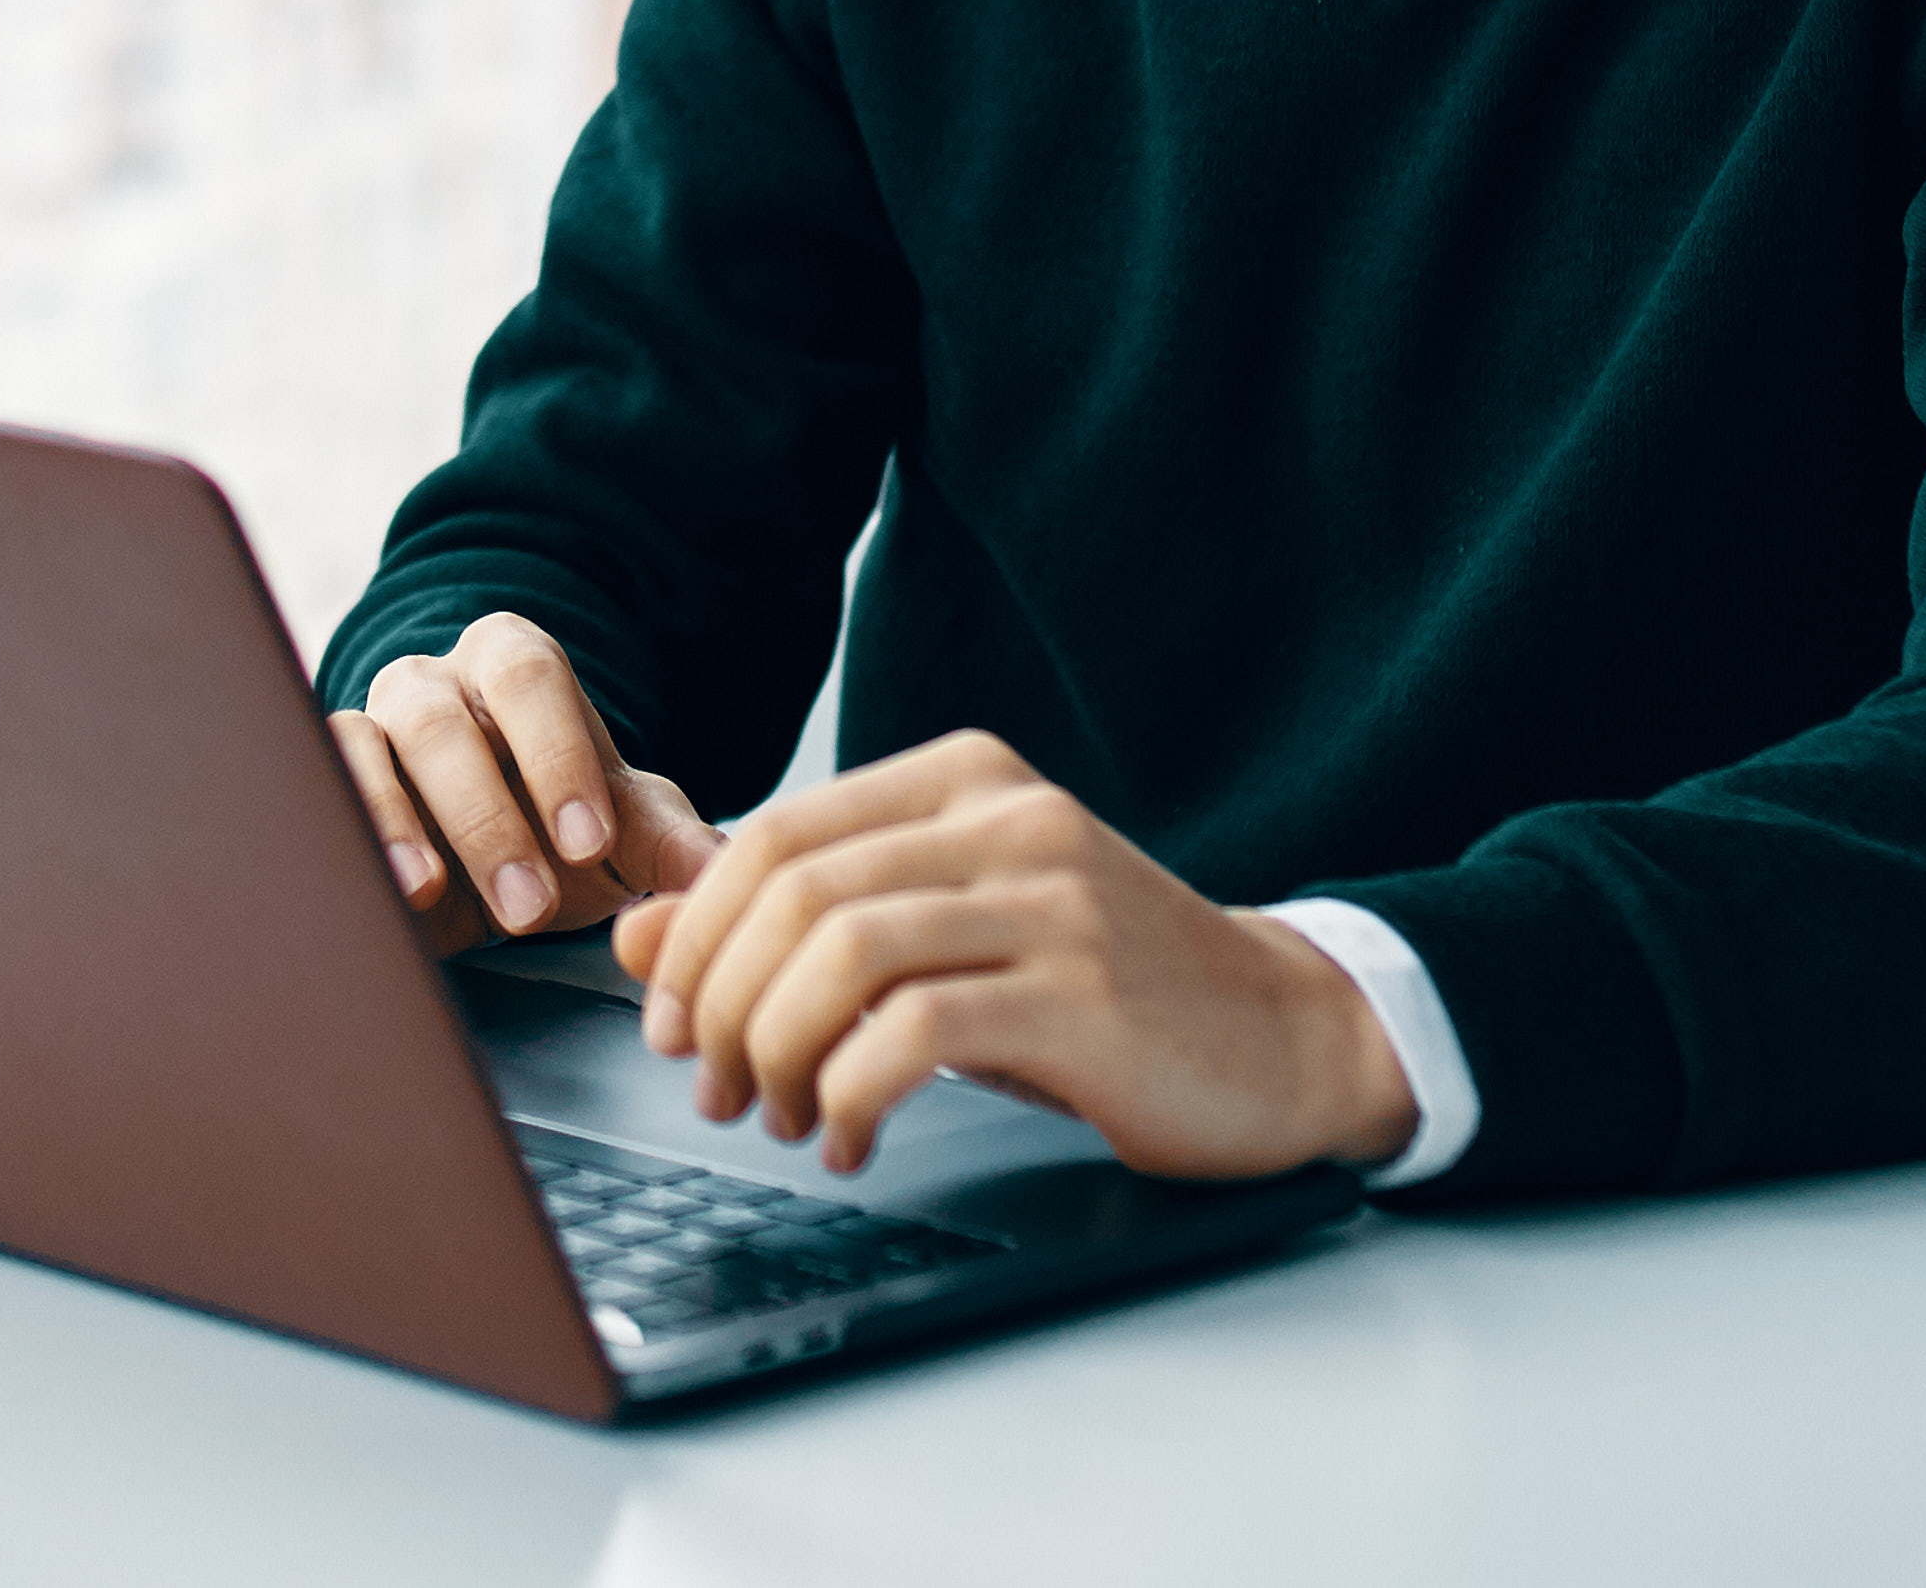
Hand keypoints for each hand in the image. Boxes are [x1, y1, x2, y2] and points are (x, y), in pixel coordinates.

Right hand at [329, 612, 723, 954]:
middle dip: (486, 814)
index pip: (530, 676)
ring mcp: (371, 725)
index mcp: (515, 664)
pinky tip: (384, 889)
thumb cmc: (561, 831)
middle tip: (531, 905)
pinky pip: (319, 784)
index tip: (590, 843)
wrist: (490, 865)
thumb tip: (721, 872)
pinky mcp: (323, 778)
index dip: (557, 754)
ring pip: (367, 743)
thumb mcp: (625, 836)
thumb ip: (672, 847)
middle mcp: (435, 681)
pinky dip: (348, 833)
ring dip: (403, 823)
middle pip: (443, 717)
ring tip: (435, 894)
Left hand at [609, 729, 1414, 1180]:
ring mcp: (1052, 902)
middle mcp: (1008, 820)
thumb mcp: (942, 936)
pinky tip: (851, 1143)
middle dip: (721, 1001)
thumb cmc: (1102, 990)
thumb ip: (797, 926)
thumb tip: (639, 936)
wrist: (1285, 1037)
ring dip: (777, 1050)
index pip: (775, 832)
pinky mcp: (1084, 998)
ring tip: (780, 1116)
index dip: (697, 934)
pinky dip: (852, 1096)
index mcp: (965, 781)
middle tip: (711, 1085)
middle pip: (793, 891)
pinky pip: (916, 1034)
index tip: (672, 1021)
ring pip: (843, 953)